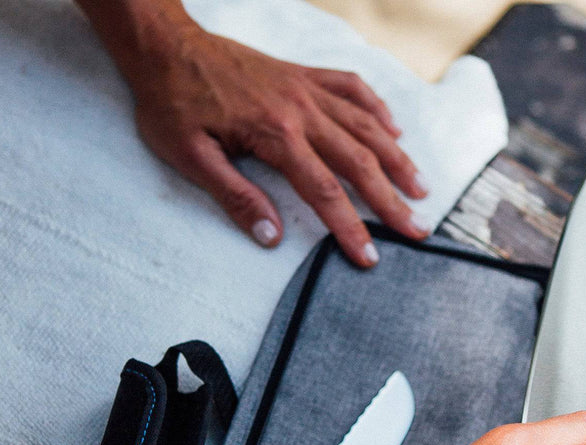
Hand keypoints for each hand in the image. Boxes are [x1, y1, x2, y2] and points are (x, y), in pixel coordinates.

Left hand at [93, 1, 429, 266]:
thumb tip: (271, 237)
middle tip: (418, 230)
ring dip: (397, 159)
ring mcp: (305, 88)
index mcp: (275, 134)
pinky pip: (351, 87)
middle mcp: (300, 109)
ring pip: (365, 125)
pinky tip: (394, 130)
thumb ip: (234, 197)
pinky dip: (377, 108)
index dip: (351, 228)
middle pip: (359, 161)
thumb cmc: (171, 103)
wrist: (164, 46)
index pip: (325, 192)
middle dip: (392, 201)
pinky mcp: (303, 75)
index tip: (371, 257)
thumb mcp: (189, 156)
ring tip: (421, 188)